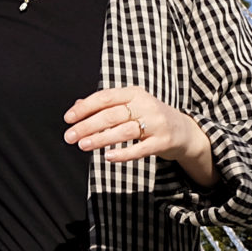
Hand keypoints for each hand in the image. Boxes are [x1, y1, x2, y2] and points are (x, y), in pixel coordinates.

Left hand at [63, 87, 214, 185]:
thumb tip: (76, 106)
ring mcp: (156, 123)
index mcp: (135, 93)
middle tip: (69, 136)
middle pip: (112, 115)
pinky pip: (140, 149)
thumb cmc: (149, 118)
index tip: (68, 119)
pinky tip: (108, 157)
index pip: (105, 97)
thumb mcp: (130, 106)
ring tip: (83, 146)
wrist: (184, 131)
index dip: (85, 108)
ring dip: (101, 138)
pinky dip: (123, 153)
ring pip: (124, 130)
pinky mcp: (163, 142)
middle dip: (87, 126)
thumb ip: (105, 105)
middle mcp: (146, 105)